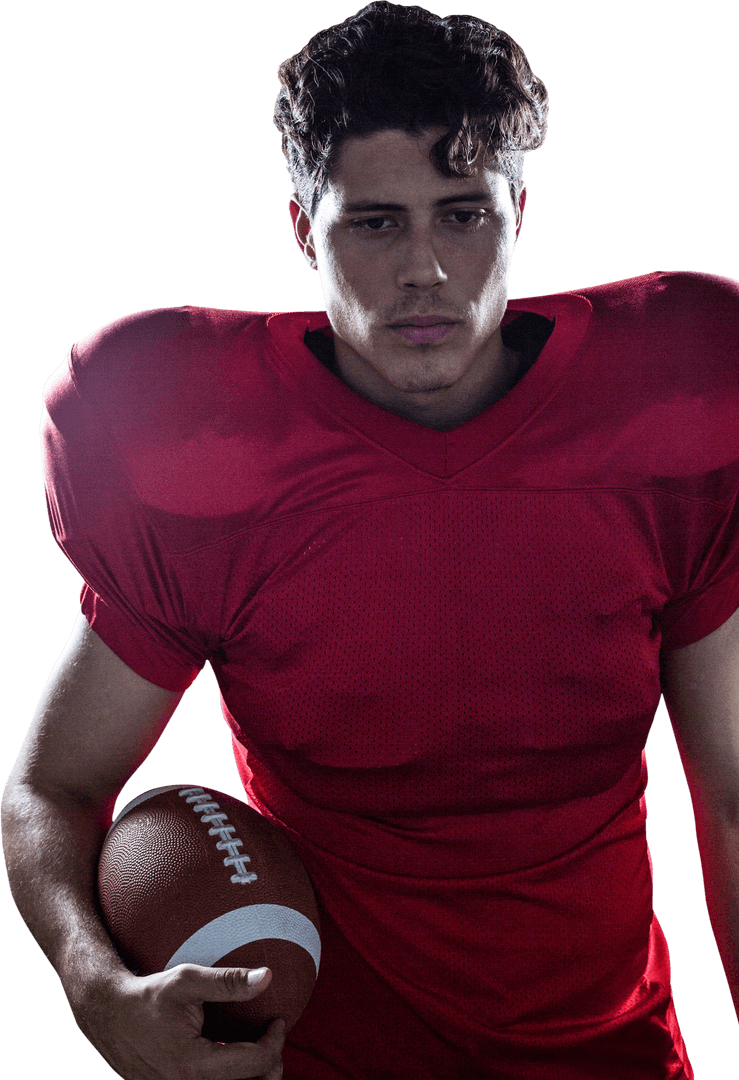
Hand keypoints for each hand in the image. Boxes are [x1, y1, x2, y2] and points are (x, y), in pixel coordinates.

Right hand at [69, 963, 285, 1079]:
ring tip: (256, 1049)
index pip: (255, 1064)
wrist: (109, 1016)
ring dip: (251, 1075)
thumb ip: (229, 982)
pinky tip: (232, 1056)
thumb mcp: (187, 980)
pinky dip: (231, 1077)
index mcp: (194, 1065)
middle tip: (271, 1037)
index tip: (277, 1020)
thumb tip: (267, 977)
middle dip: (270, 1065)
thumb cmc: (148, 997)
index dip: (275, 1042)